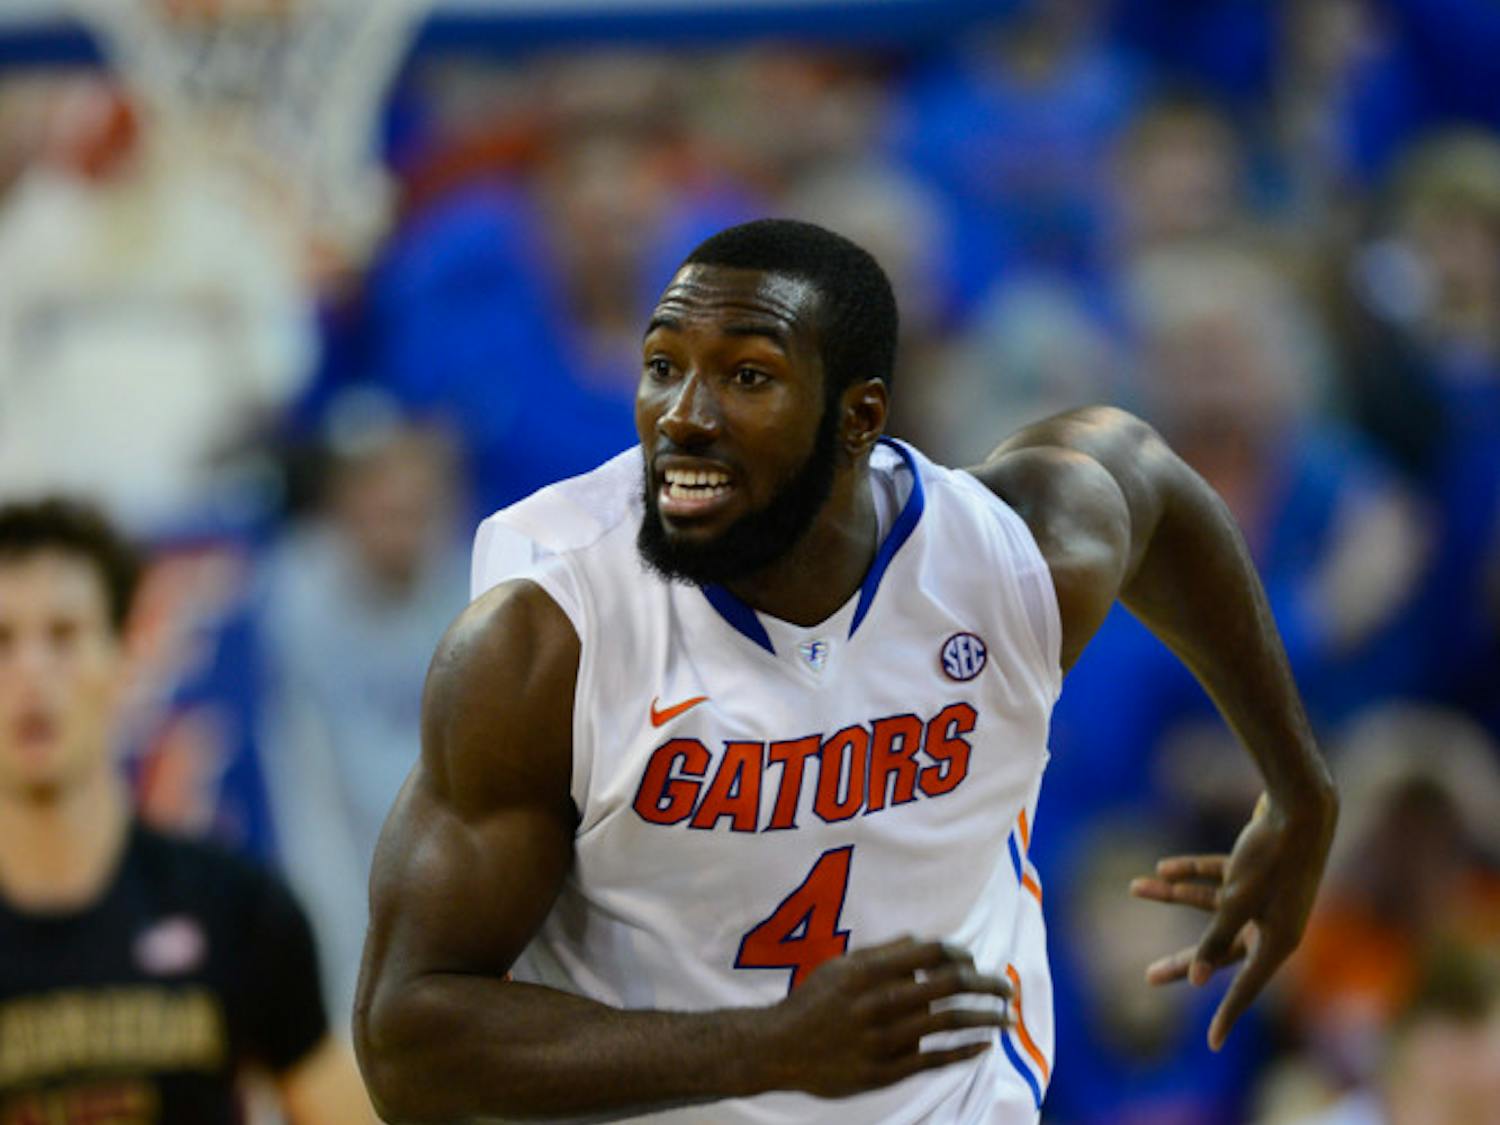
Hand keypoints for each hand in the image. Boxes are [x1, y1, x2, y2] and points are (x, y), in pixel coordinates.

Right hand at [762, 936, 1011, 1097]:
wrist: (778, 1048)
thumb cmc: (812, 1003)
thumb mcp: (840, 967)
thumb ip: (882, 954)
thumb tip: (923, 942)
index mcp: (868, 971)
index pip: (929, 953)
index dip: (959, 952)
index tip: (972, 958)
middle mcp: (878, 1003)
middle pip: (947, 985)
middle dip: (985, 983)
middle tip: (1007, 986)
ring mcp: (881, 1039)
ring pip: (947, 1022)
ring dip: (984, 1016)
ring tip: (1007, 1016)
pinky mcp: (883, 1072)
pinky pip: (933, 1060)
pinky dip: (963, 1051)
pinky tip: (984, 1045)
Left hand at [1129, 792, 1334, 1049]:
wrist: (1300, 803)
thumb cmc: (1272, 857)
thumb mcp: (1239, 901)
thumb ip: (1217, 940)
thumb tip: (1197, 979)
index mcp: (1278, 942)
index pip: (1246, 986)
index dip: (1228, 1014)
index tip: (1213, 1043)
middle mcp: (1273, 924)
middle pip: (1220, 950)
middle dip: (1182, 960)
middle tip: (1148, 978)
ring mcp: (1266, 898)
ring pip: (1211, 907)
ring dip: (1172, 896)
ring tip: (1135, 887)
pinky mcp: (1257, 870)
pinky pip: (1220, 878)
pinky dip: (1192, 872)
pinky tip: (1162, 867)